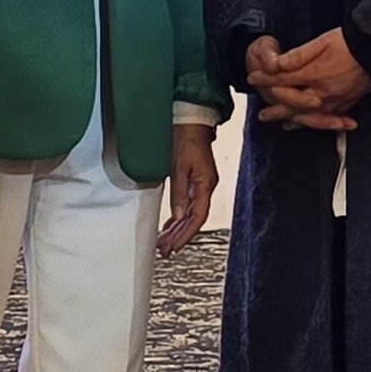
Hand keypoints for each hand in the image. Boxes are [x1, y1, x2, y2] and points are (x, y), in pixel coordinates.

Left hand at [158, 124, 216, 255]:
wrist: (192, 120)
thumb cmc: (186, 138)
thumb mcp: (179, 166)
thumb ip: (179, 192)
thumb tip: (179, 216)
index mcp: (205, 185)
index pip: (198, 217)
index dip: (186, 234)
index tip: (174, 246)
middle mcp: (205, 187)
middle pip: (194, 219)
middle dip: (180, 236)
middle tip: (165, 250)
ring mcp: (200, 184)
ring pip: (190, 214)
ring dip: (177, 229)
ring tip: (165, 242)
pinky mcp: (194, 180)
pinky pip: (187, 205)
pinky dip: (178, 217)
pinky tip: (170, 225)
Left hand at [248, 29, 370, 131]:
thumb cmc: (349, 42)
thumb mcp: (321, 42)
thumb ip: (298, 55)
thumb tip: (277, 64)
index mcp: (313, 74)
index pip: (282, 79)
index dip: (265, 78)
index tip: (253, 78)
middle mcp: (322, 91)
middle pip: (293, 104)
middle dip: (276, 110)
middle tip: (262, 116)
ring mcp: (335, 99)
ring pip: (310, 115)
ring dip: (294, 120)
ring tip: (283, 125)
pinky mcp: (348, 102)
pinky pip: (329, 117)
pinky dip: (318, 122)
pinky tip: (313, 123)